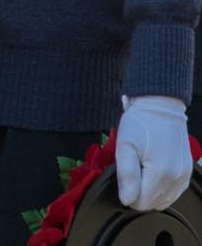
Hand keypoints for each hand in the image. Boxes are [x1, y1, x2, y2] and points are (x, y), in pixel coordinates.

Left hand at [116, 94, 193, 210]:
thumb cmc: (140, 123)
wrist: (161, 107)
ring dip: (149, 193)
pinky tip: (151, 174)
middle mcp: (176, 178)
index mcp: (161, 173)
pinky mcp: (187, 173)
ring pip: (163, 201)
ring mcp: (184, 177)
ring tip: (140, 171)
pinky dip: (160, 190)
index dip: (127, 195)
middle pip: (152, 203)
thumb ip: (126, 174)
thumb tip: (127, 199)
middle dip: (138, 194)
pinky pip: (173, 193)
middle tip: (131, 172)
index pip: (141, 202)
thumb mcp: (125, 145)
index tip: (123, 179)